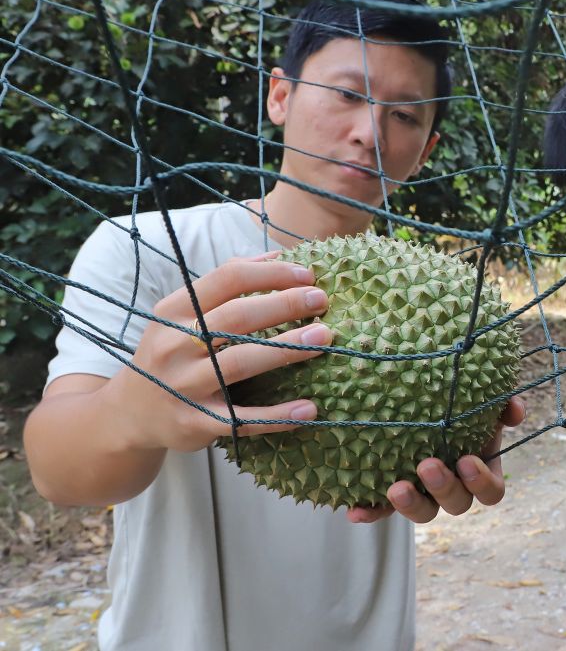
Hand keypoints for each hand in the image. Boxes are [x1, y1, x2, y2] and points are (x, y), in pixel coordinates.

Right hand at [104, 253, 333, 452]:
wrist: (128, 413)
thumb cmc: (171, 352)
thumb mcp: (182, 313)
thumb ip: (225, 282)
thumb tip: (277, 255)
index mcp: (173, 311)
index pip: (226, 279)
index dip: (270, 274)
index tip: (307, 275)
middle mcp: (174, 346)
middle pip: (236, 317)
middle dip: (284, 305)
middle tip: (321, 300)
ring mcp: (183, 386)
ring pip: (241, 363)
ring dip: (286, 349)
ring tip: (323, 339)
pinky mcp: (195, 423)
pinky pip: (242, 419)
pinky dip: (278, 416)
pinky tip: (310, 408)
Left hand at [346, 396, 526, 524]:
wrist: (415, 398)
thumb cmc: (456, 400)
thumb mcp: (480, 398)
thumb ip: (500, 401)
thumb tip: (513, 409)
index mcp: (479, 470)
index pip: (491, 491)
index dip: (482, 483)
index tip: (467, 460)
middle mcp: (453, 488)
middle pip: (457, 504)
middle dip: (444, 488)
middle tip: (427, 465)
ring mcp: (423, 494)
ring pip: (423, 514)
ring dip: (410, 505)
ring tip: (395, 488)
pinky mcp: (391, 497)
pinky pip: (382, 511)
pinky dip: (370, 513)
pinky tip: (355, 510)